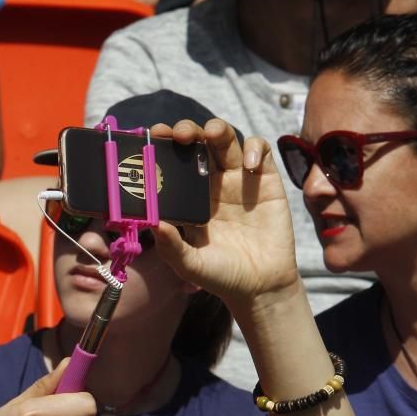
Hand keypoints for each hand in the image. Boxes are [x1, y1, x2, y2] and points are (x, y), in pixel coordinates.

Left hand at [150, 119, 300, 314]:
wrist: (260, 286)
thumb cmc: (220, 274)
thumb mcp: (190, 265)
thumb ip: (172, 247)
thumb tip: (154, 224)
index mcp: (187, 197)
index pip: (172, 162)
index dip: (162, 147)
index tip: (151, 140)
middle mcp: (210, 183)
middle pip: (197, 142)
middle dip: (187, 130)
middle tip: (178, 134)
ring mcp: (237, 178)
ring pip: (226, 140)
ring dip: (217, 129)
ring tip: (211, 133)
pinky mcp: (265, 180)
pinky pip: (260, 151)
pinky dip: (255, 149)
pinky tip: (249, 166)